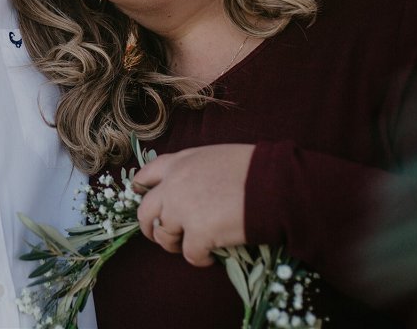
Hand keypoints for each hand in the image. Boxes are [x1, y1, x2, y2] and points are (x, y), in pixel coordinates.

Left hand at [132, 143, 254, 266]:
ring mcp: (183, 210)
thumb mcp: (214, 157)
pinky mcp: (198, 233)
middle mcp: (173, 185)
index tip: (142, 200)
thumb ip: (194, 171)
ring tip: (194, 245)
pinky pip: (189, 255)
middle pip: (145, 212)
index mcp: (179, 163)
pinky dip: (200, 259)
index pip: (145, 176)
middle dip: (150, 227)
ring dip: (175, 244)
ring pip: (163, 236)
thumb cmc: (253, 167)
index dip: (141, 191)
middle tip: (164, 236)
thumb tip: (189, 191)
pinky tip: (212, 255)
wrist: (275, 182)